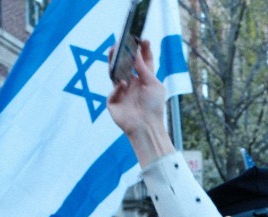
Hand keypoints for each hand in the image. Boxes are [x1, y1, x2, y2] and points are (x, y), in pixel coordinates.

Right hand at [107, 40, 174, 166]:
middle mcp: (131, 85)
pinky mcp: (113, 102)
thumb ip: (144, 68)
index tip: (141, 39)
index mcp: (143, 81)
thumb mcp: (154, 84)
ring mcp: (121, 93)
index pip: (141, 62)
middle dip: (122, 53)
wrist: (146, 127)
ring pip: (114, 74)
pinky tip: (124, 84)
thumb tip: (136, 52)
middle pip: (124, 65)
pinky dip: (118, 86)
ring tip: (113, 49)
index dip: (141, 51)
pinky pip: (113, 91)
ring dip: (113, 62)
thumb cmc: (154, 107)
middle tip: (121, 41)